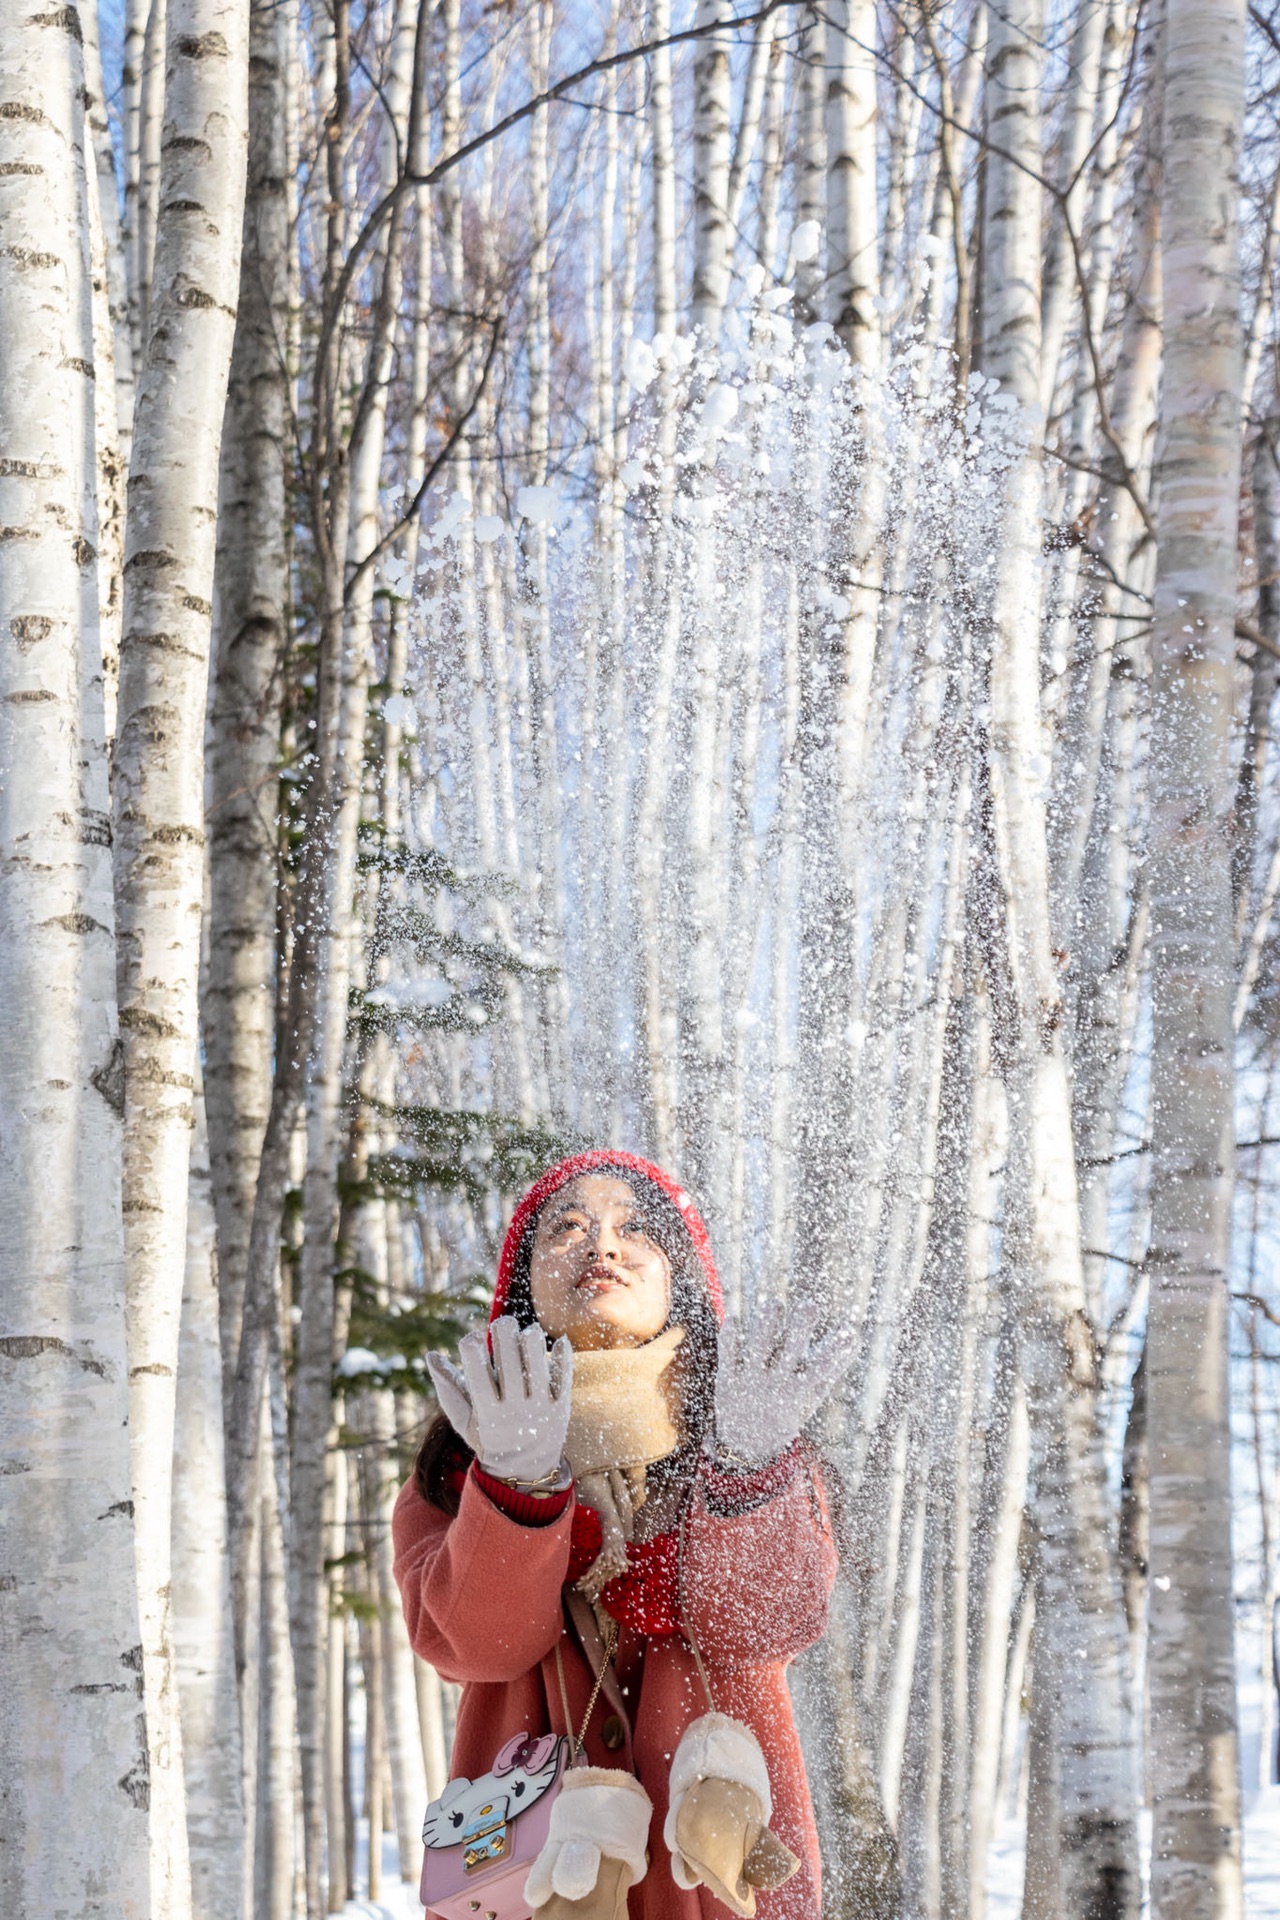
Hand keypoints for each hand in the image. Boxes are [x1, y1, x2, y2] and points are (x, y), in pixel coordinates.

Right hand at [425, 1315, 572, 1483]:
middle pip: (509, 1363)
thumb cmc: (489, 1438)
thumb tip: (430, 1355)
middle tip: (502, 1323)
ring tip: (527, 1332)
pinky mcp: (561, 1408)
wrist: (525, 1470)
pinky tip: (560, 1342)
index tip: (472, 1337)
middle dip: (504, 1334)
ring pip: (537, 1365)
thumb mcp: (464, 1421)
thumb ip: (448, 1388)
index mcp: (488, 1414)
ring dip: (532, 1341)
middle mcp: (514, 1411)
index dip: (472, 1349)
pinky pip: (563, 1377)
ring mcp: (539, 1409)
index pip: (478, 1375)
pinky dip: (563, 1357)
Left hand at [713, 1298, 857, 1465]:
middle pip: (789, 1352)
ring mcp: (749, 1381)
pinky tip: (733, 1319)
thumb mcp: (808, 1398)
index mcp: (796, 1392)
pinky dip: (729, 1338)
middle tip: (809, 1305)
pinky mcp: (727, 1380)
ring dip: (766, 1325)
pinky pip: (727, 1356)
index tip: (848, 1331)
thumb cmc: (783, 1416)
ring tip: (773, 1304)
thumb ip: (830, 1368)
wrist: (744, 1447)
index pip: (819, 1369)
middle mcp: (774, 1385)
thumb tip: (854, 1339)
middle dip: (800, 1329)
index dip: (833, 1351)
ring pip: (758, 1348)